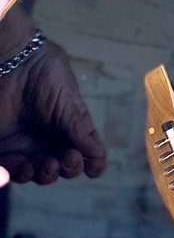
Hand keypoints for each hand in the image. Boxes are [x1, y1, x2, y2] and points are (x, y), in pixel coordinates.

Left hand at [0, 37, 105, 183]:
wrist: (14, 62)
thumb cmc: (46, 76)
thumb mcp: (68, 101)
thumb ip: (79, 129)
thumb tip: (99, 156)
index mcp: (68, 126)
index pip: (82, 150)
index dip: (90, 163)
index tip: (93, 169)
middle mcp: (47, 138)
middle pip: (60, 166)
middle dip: (68, 168)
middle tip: (68, 159)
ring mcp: (23, 144)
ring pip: (35, 173)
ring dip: (44, 175)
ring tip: (47, 164)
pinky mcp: (2, 147)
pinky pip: (7, 169)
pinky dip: (14, 174)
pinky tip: (22, 165)